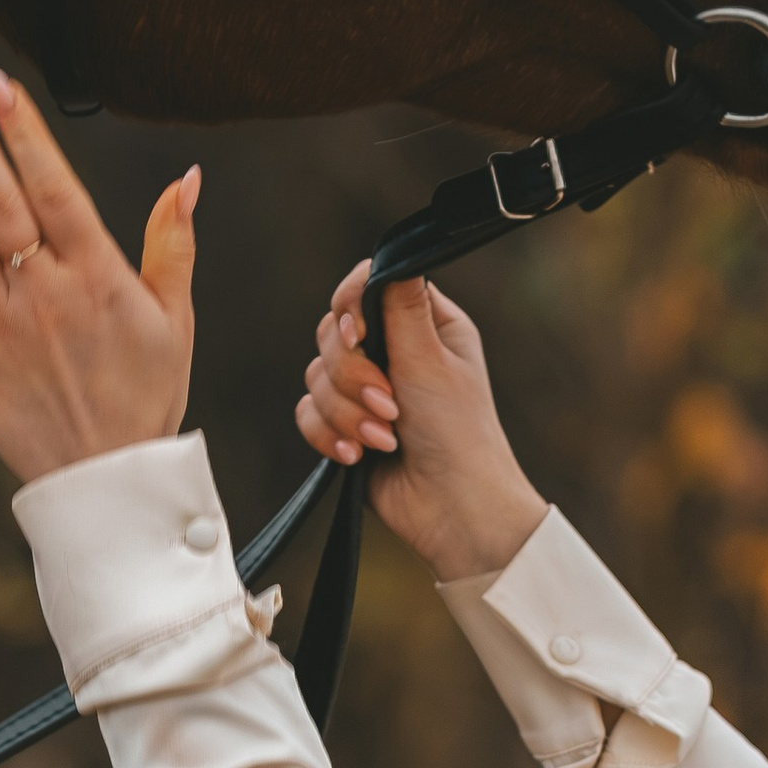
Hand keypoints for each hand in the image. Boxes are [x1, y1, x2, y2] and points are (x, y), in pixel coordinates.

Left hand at [0, 63, 197, 487]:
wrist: (106, 481)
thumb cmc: (146, 397)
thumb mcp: (176, 321)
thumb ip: (173, 244)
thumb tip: (186, 177)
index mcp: (98, 278)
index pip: (54, 188)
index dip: (23, 133)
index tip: (0, 85)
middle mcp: (44, 293)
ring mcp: (1, 322)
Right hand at [297, 265, 546, 581]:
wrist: (453, 509)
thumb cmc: (459, 435)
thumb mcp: (432, 360)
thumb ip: (401, 307)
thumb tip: (390, 258)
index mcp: (423, 325)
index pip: (366, 288)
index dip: (349, 306)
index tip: (357, 334)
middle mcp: (393, 352)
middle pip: (332, 334)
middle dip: (353, 375)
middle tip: (389, 404)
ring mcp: (367, 391)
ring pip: (316, 377)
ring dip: (346, 412)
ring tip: (382, 440)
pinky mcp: (346, 427)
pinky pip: (308, 414)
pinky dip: (328, 436)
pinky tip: (357, 457)